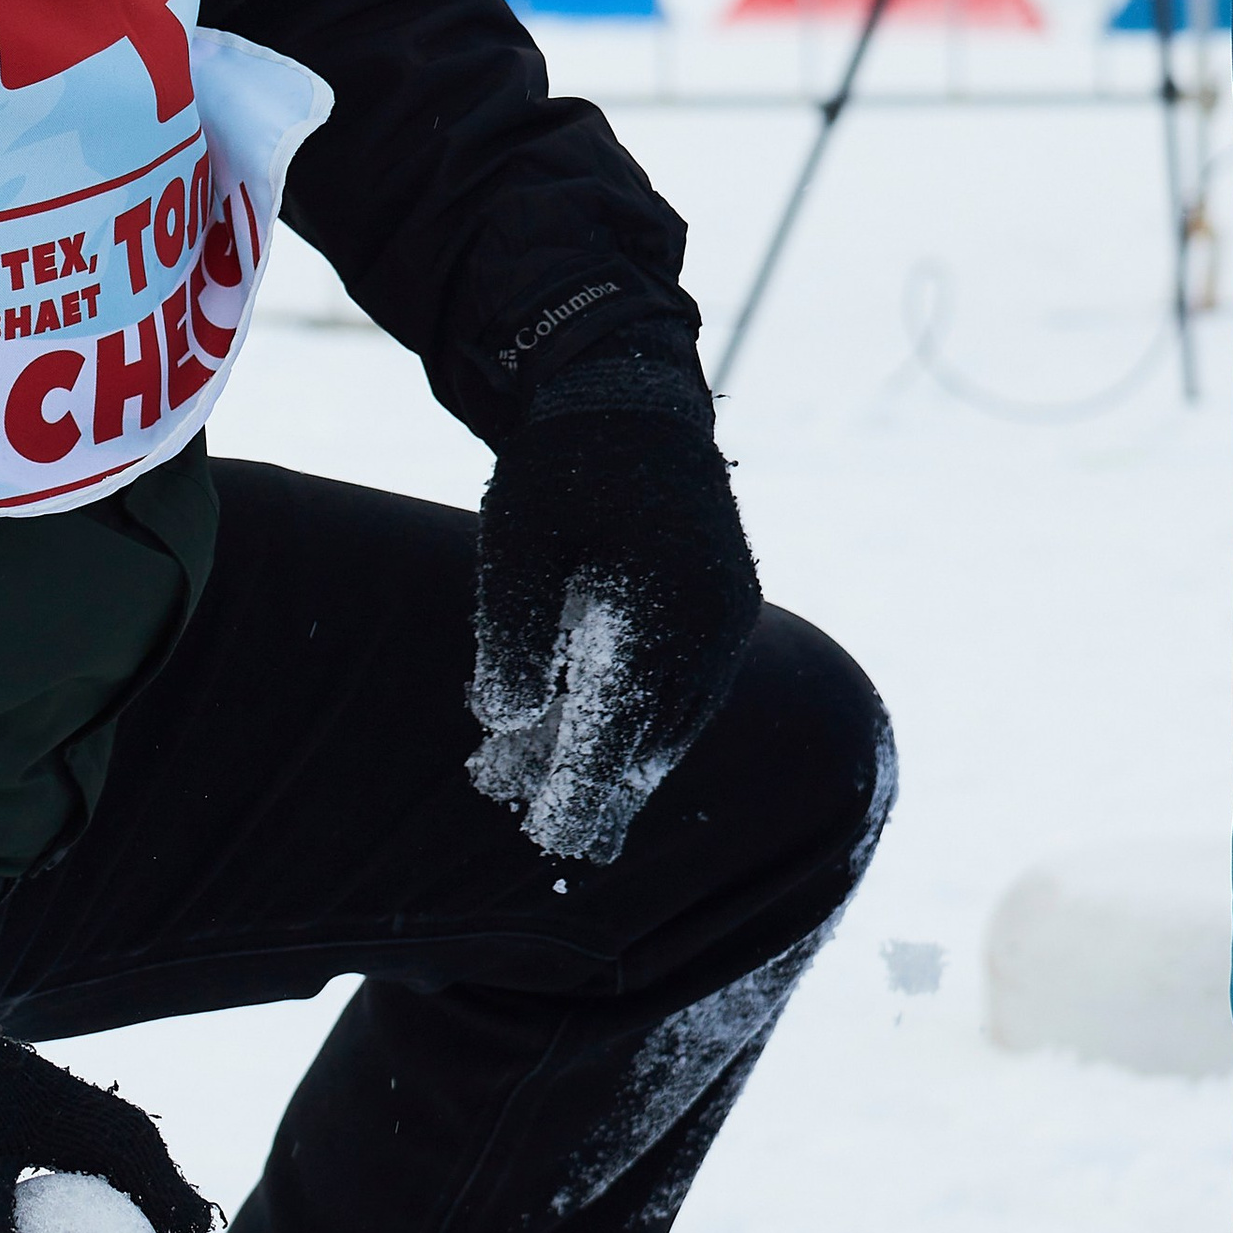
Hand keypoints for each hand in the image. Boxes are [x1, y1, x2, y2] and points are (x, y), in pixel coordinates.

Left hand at [467, 355, 761, 863]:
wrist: (631, 394)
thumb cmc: (562, 465)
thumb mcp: (517, 535)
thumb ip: (512, 626)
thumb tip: (504, 718)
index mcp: (659, 600)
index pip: (620, 720)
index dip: (582, 783)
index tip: (551, 834)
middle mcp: (709, 619)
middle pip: (652, 732)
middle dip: (597, 785)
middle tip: (551, 838)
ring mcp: (728, 617)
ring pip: (673, 717)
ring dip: (615, 755)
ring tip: (548, 789)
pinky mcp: (727, 610)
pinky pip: (688, 687)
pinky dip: (642, 718)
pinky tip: (590, 735)